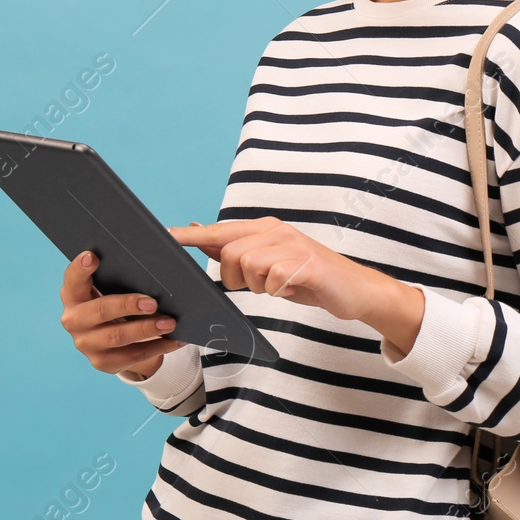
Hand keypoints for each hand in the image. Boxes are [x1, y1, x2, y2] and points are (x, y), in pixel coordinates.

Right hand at [59, 250, 186, 378]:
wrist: (113, 340)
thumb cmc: (115, 302)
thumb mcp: (111, 288)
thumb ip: (119, 276)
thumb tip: (155, 259)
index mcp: (73, 295)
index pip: (72, 280)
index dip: (80, 269)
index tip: (92, 256)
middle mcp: (74, 320)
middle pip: (100, 311)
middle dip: (127, 305)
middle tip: (153, 303)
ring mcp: (87, 344)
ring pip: (117, 337)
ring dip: (146, 329)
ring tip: (170, 322)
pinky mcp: (103, 362)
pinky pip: (134, 355)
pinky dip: (158, 347)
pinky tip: (175, 339)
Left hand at [169, 217, 415, 335]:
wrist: (356, 290)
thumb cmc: (309, 279)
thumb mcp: (269, 264)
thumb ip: (237, 250)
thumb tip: (199, 235)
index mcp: (266, 229)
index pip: (220, 230)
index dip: (191, 236)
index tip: (163, 237)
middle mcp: (277, 231)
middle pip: (229, 253)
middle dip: (236, 278)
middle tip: (258, 285)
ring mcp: (292, 245)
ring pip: (248, 265)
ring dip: (259, 285)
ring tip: (280, 285)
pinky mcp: (306, 263)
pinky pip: (273, 277)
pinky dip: (279, 290)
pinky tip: (293, 288)